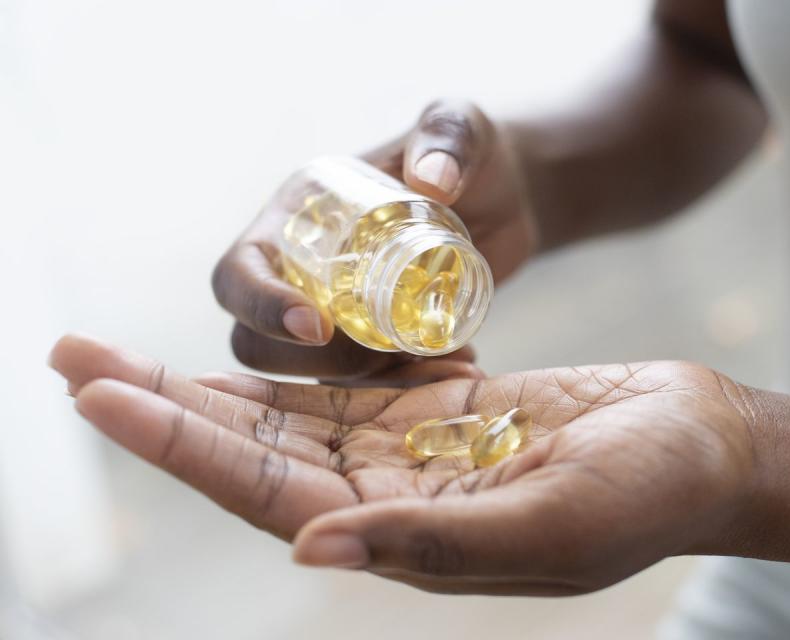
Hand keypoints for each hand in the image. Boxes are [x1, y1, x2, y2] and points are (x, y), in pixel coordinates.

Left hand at [50, 334, 752, 594]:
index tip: (99, 393)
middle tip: (70, 358)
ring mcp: (410, 452)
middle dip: (160, 407)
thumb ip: (433, 540)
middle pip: (250, 451)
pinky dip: (282, 367)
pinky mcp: (436, 409)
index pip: (264, 491)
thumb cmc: (648, 492)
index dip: (179, 444)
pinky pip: (339, 387)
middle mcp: (391, 497)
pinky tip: (236, 347)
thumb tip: (309, 547)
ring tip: (123, 352)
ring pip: (283, 417)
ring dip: (203, 383)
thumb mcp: (551, 525)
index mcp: (407, 536)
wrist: (697, 444)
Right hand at [212, 100, 536, 380]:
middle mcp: (302, 267)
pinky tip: (460, 365)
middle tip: (388, 356)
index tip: (319, 326)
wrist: (509, 198)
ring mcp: (337, 310)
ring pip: (315, 374)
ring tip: (441, 364)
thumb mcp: (463, 129)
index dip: (261, 306)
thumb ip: (449, 138)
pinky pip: (368, 384)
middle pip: (258, 342)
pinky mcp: (374, 341)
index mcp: (296, 215)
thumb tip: (432, 181)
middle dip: (316, 364)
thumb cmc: (473, 154)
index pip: (239, 272)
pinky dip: (407, 387)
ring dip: (370, 383)